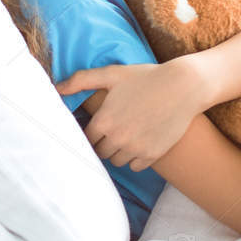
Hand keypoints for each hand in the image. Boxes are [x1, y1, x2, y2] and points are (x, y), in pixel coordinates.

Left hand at [56, 57, 207, 171]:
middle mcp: (117, 138)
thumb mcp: (112, 74)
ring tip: (128, 135)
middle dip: (104, 143)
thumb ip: (81, 80)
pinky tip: (141, 142)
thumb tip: (56, 88)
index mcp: (104, 120)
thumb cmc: (146, 77)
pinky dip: (135, 158)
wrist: (184, 86)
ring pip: (116, 161)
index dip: (91, 133)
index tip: (99, 127)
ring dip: (118, 152)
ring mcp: (135, 148)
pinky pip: (135, 166)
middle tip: (114, 130)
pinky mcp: (152, 155)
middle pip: (100, 153)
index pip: (86, 139)